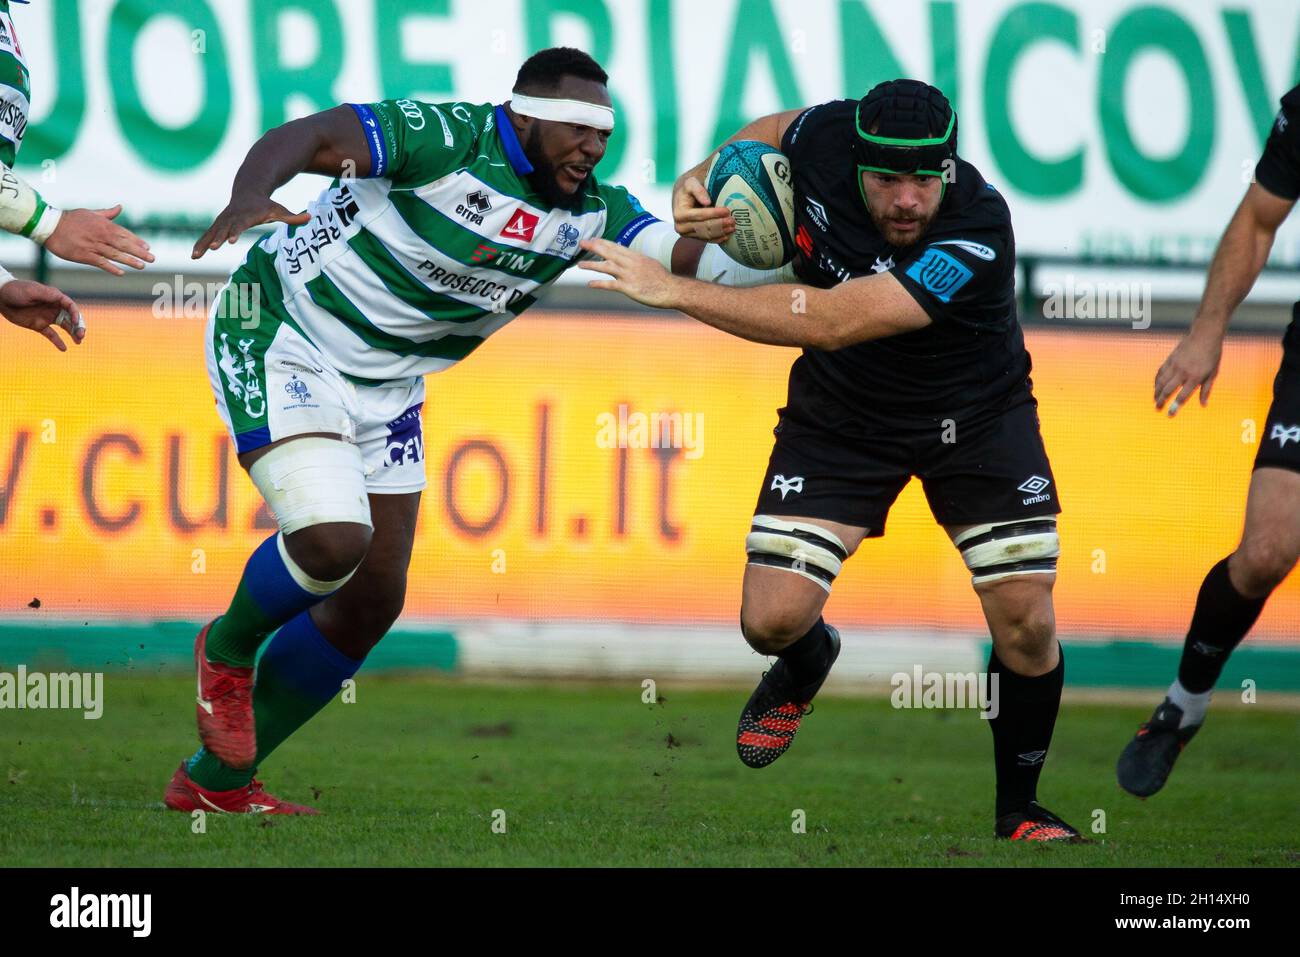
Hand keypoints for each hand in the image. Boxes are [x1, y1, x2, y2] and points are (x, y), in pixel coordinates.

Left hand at [0, 280, 84, 351]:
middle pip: (71, 318)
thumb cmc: (16, 290)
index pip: (70, 306)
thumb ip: (47, 295)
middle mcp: (53, 308)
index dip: (76, 314)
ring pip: (65, 327)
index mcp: (54, 298)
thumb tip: (61, 298)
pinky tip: (64, 349)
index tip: (76, 323)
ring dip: (73, 334)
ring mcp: (47, 317)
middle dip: (79, 326)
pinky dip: (58, 342)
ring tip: (78, 342)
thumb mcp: (32, 291)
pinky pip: (51, 335)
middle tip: (81, 336)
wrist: (1, 297)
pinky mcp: (39, 325)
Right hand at [44, 205, 154, 274]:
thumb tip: (120, 207)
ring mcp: (93, 245)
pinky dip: (111, 268)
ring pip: (115, 254)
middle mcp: (101, 235)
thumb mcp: (91, 213)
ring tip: (142, 266)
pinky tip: (121, 273)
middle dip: (139, 252)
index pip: (125, 234)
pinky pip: (101, 262)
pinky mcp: (84, 255)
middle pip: (124, 244)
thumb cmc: (71, 219)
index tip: (148, 247)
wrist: (50, 225)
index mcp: (104, 225)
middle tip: (152, 258)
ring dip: (129, 260)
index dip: (137, 241)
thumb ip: (108, 213)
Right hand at [192, 195, 309, 258]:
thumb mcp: (280, 210)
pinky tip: (194, 255)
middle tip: (213, 247)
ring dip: (203, 243)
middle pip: (224, 228)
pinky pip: (207, 234)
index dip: (236, 232)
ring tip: (195, 256)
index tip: (232, 241)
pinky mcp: (218, 223)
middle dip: (218, 238)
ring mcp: (224, 220)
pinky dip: (200, 243)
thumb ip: (293, 217)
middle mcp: (233, 217)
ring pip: (212, 232)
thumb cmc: (266, 204)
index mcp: (247, 215)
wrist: (249, 189)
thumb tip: (311, 218)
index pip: (241, 225)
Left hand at [578, 238, 679, 308]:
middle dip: (594, 247)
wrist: (672, 290)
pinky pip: (611, 285)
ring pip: (607, 266)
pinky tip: (590, 283)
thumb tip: (628, 257)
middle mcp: (631, 263)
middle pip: (609, 252)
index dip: (603, 242)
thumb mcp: (649, 264)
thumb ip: (636, 260)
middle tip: (581, 243)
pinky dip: (599, 284)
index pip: (616, 246)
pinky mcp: (629, 288)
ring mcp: (629, 275)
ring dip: (592, 264)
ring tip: (579, 264)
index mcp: (636, 256)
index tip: (592, 239)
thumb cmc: (662, 279)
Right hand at [672, 174, 734, 242]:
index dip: (714, 214)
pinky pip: (706, 240)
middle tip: (732, 221)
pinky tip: (727, 235)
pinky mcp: (693, 237)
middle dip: (719, 224)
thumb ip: (698, 190)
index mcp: (679, 213)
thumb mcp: (691, 183)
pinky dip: (717, 238)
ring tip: (732, 227)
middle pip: (704, 227)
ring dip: (720, 232)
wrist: (682, 198)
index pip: (699, 215)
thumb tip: (707, 202)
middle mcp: (680, 226)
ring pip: (706, 235)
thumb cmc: (689, 189)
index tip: (727, 211)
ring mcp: (686, 234)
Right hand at [1155, 327, 1223, 415]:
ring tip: (1155, 400)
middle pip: (1168, 390)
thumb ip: (1206, 390)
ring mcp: (1175, 365)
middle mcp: (1183, 372)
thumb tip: (1203, 405)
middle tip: (1158, 409)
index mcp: (1195, 377)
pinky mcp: (1170, 359)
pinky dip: (1156, 381)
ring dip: (1157, 392)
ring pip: (1161, 381)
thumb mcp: (1213, 373)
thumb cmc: (1212, 355)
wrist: (1204, 335)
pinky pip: (1160, 372)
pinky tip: (1155, 386)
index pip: (1182, 395)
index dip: (1175, 406)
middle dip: (1161, 400)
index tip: (1170, 414)